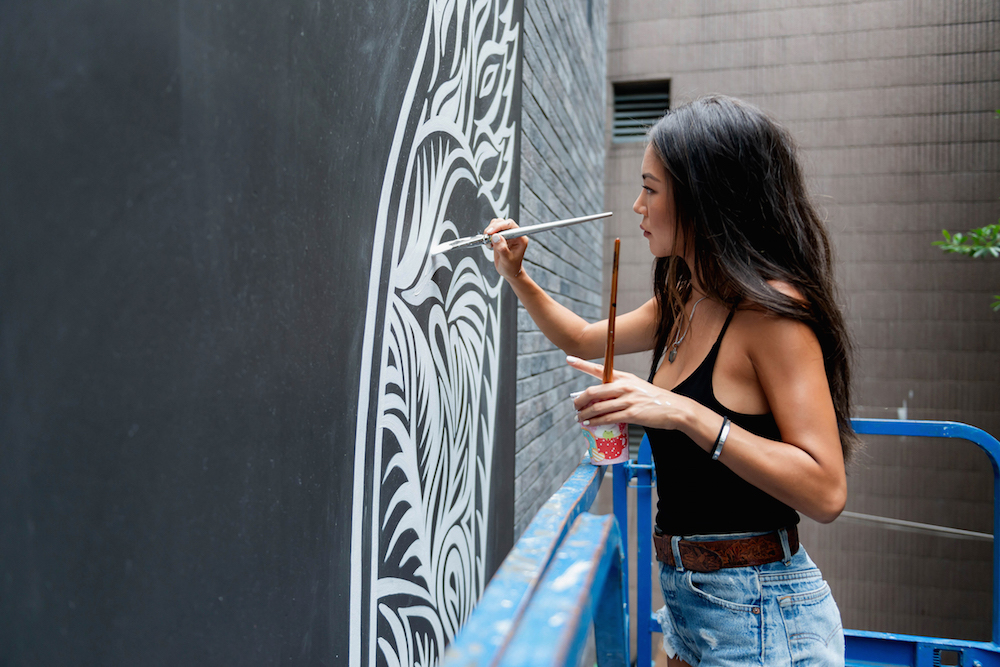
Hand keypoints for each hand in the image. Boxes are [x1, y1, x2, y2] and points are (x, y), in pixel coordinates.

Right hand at [484, 218, 527, 281]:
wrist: (509, 272)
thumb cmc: (511, 267)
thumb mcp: (507, 260)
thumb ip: (502, 248)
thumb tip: (496, 237)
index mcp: (520, 238)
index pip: (510, 225)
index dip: (500, 226)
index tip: (491, 232)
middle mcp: (514, 235)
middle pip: (503, 222)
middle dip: (493, 228)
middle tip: (487, 236)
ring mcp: (507, 235)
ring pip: (497, 224)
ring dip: (490, 231)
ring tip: (489, 242)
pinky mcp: (500, 237)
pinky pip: (493, 231)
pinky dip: (488, 235)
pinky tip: (490, 244)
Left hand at [567, 356, 686, 430]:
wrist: (675, 409)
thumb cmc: (655, 399)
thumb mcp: (637, 387)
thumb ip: (619, 389)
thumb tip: (602, 398)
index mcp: (625, 377)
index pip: (600, 369)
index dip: (582, 364)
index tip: (569, 359)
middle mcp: (624, 386)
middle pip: (593, 391)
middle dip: (580, 400)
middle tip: (575, 406)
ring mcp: (628, 400)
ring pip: (598, 407)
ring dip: (585, 414)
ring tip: (579, 418)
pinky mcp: (631, 414)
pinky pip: (607, 419)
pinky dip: (595, 422)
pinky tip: (589, 424)